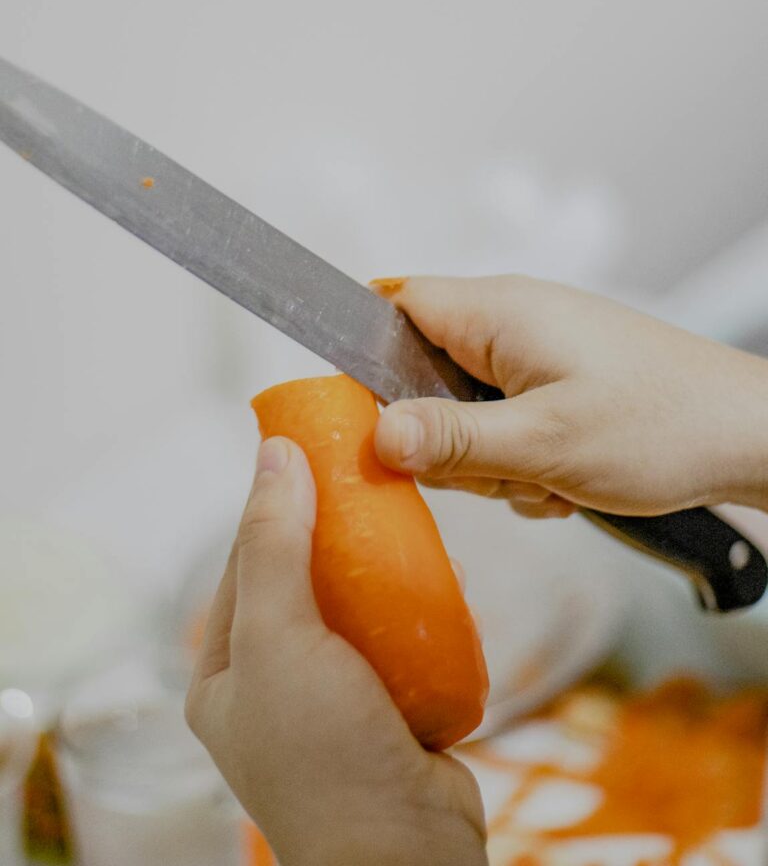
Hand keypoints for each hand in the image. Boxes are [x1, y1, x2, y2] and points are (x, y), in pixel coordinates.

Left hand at [185, 437, 486, 865]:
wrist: (406, 859)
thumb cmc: (324, 758)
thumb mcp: (279, 638)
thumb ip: (274, 545)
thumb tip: (274, 452)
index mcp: (224, 674)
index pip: (245, 562)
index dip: (275, 502)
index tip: (312, 448)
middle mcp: (274, 686)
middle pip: (306, 579)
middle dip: (340, 531)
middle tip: (372, 481)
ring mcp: (334, 701)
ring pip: (359, 607)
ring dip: (386, 568)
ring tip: (412, 526)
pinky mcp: (390, 711)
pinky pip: (404, 642)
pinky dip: (423, 610)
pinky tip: (444, 581)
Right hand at [372, 276, 767, 516]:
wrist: (748, 435)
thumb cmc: (661, 425)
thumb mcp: (544, 444)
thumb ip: (453, 438)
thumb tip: (374, 432)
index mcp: (498, 310)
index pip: (393, 305)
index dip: (369, 361)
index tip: (375, 422)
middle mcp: (512, 320)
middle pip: (424, 373)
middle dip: (447, 437)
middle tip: (496, 468)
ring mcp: (537, 352)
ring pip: (465, 410)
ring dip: (491, 459)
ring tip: (545, 477)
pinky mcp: (559, 382)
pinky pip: (507, 424)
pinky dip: (524, 463)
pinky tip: (564, 482)